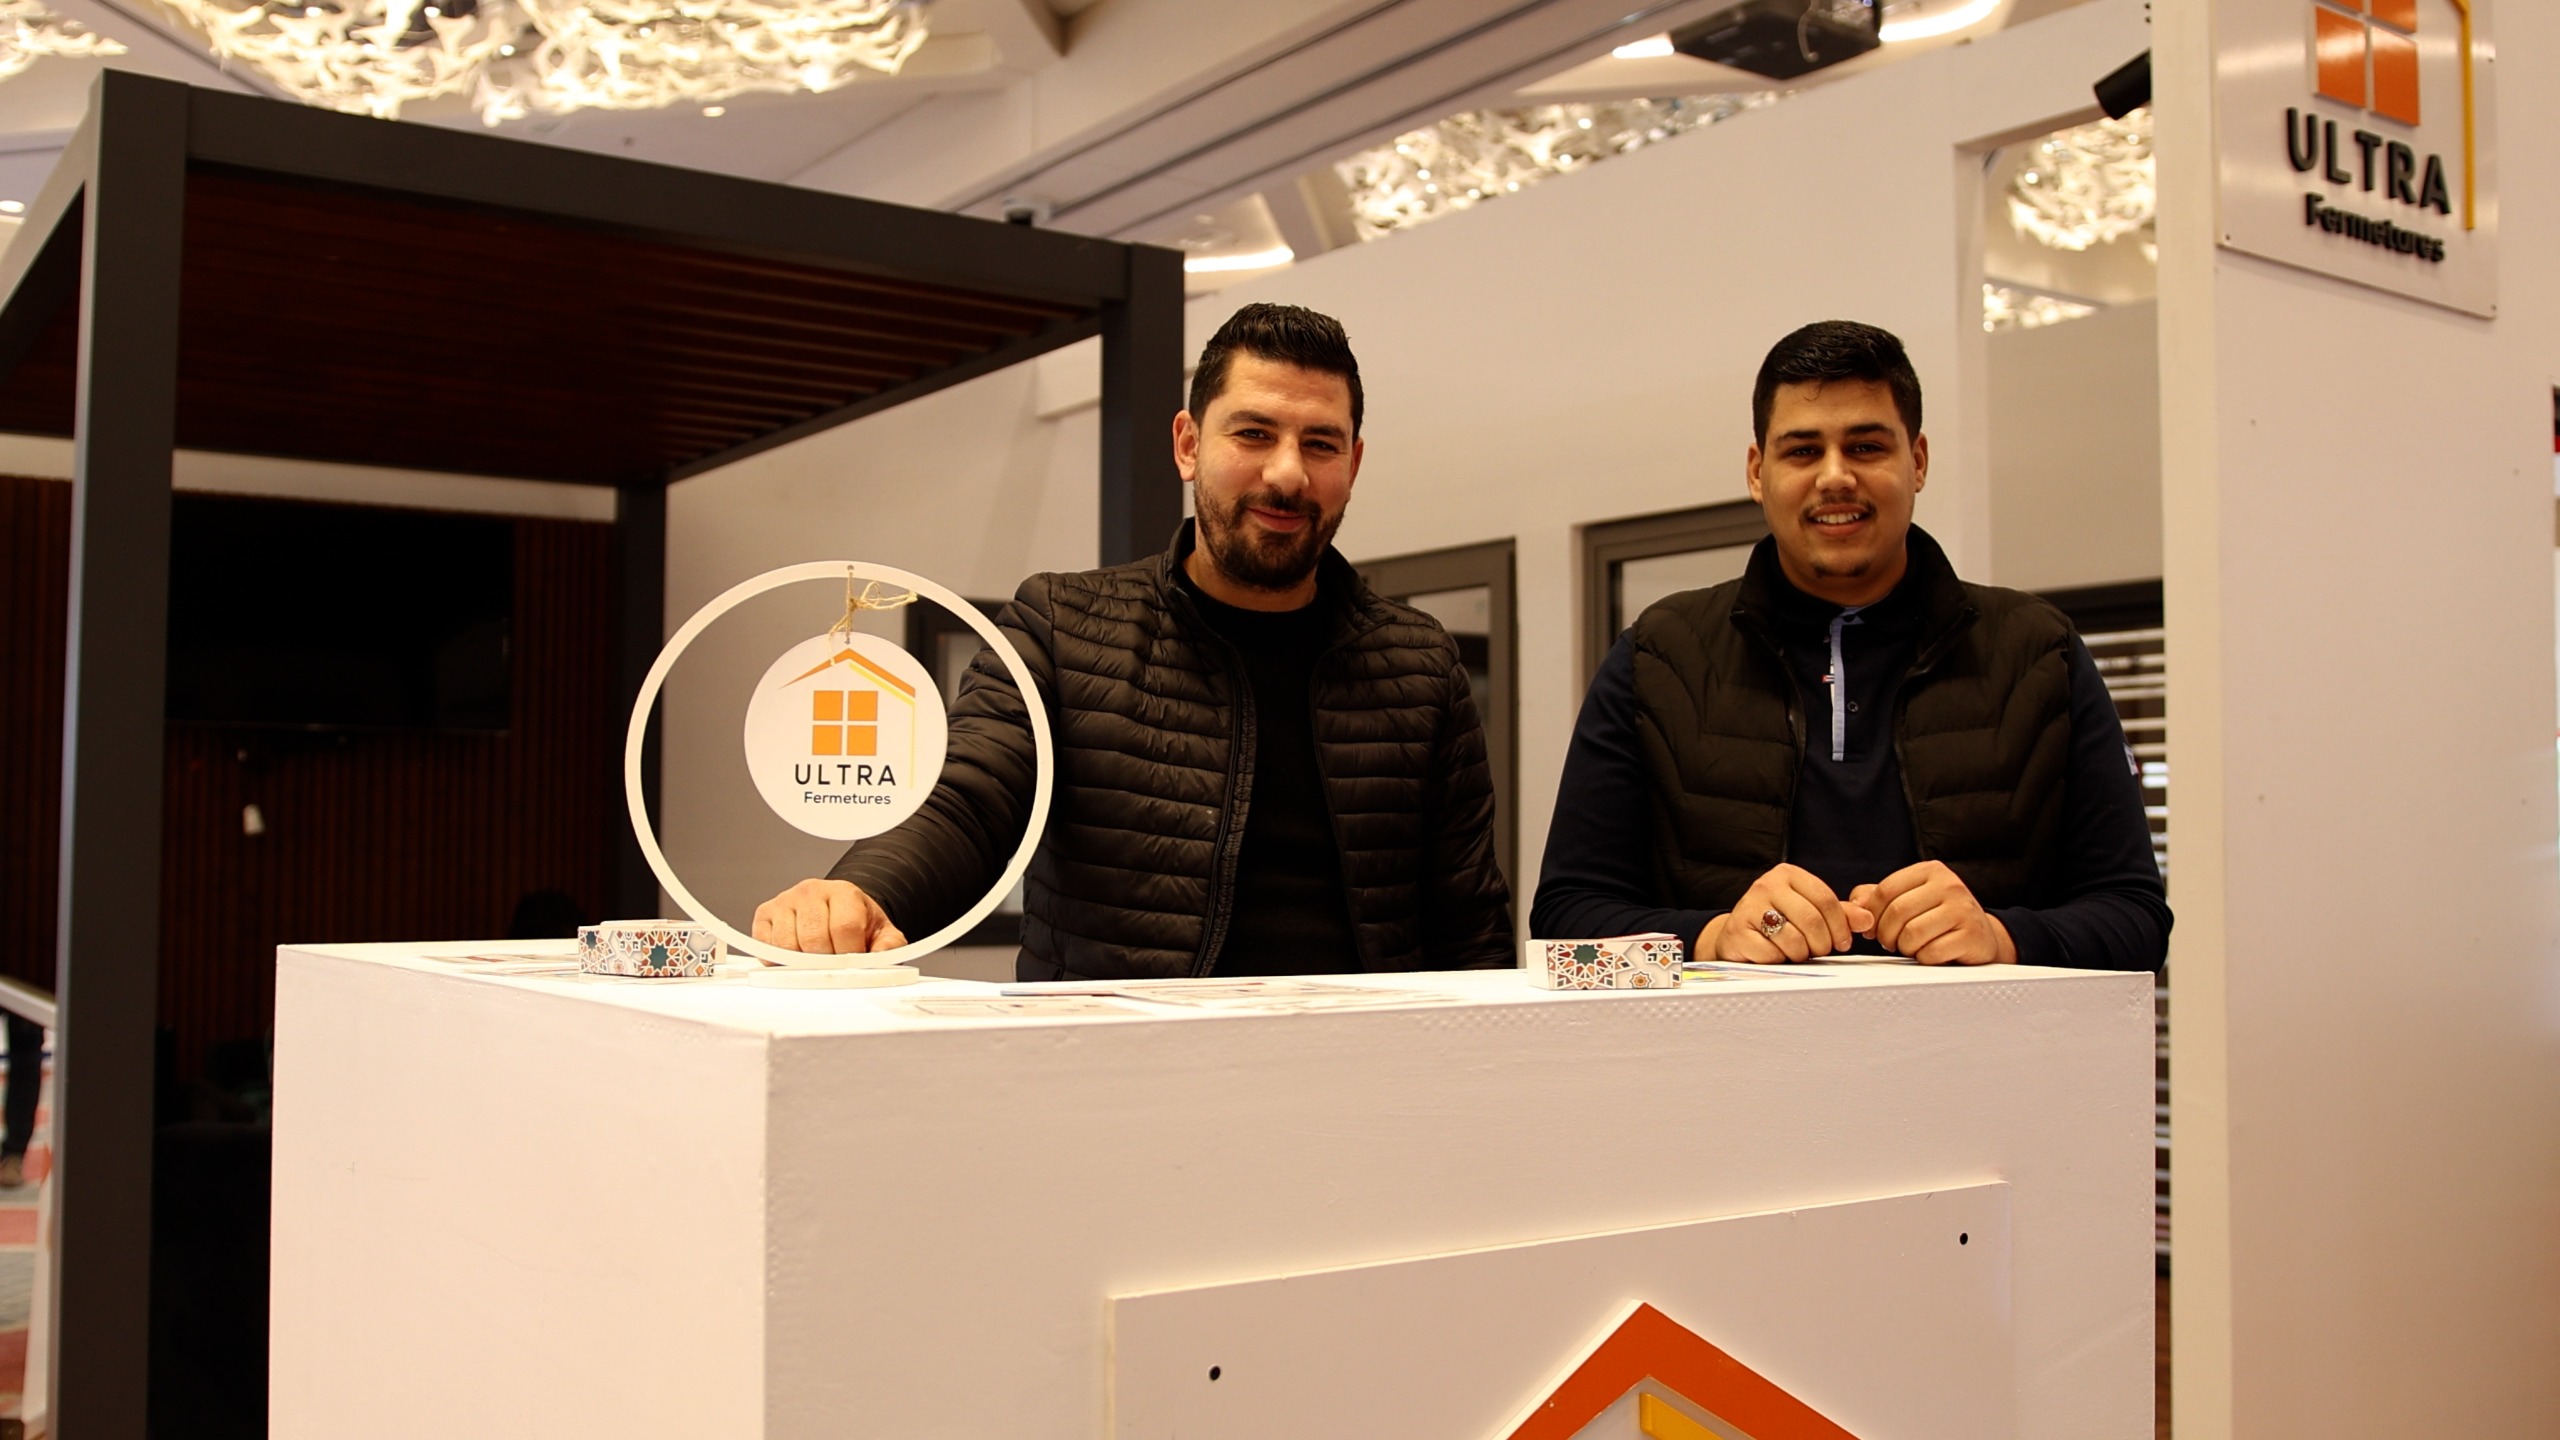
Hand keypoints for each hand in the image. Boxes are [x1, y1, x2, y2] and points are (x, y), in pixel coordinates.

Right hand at [751, 879, 907, 954]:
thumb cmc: (857, 923)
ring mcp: (785, 901)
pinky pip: (766, 947)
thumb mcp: (882, 933)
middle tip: (833, 966)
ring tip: (815, 960)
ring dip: (802, 963)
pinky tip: (795, 957)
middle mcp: (811, 891)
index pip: (844, 927)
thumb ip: (889, 947)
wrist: (838, 910)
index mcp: (843, 892)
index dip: (849, 954)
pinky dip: (778, 961)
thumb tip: (879, 960)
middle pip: (814, 939)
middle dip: (826, 962)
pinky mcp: (765, 914)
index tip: (852, 965)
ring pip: (788, 946)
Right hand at [1699, 863, 1876, 963]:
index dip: (1840, 926)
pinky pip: (1772, 953)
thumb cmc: (1778, 922)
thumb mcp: (1810, 911)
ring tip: (1796, 952)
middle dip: (1822, 943)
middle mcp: (1766, 885)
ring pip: (1793, 939)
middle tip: (1819, 951)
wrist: (1737, 935)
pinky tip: (1775, 954)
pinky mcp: (1737, 931)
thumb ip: (1841, 914)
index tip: (1843, 942)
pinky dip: (1779, 960)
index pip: (1826, 899)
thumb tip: (1867, 920)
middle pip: (1811, 920)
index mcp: (1788, 874)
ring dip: (1801, 954)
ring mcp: (1748, 907)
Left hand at [1847, 861, 2016, 965]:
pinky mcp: (1972, 935)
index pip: (1885, 891)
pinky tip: (1930, 954)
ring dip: (1905, 948)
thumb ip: (1877, 897)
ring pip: (1912, 934)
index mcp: (1930, 871)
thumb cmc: (1937, 918)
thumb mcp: (1909, 899)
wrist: (1981, 937)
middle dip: (1886, 935)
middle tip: (1891, 943)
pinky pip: (1931, 952)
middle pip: (1897, 913)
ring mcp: (1963, 909)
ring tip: (1912, 947)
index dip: (1872, 915)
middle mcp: (1950, 885)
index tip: (1873, 929)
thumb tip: (1854, 905)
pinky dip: (1924, 958)